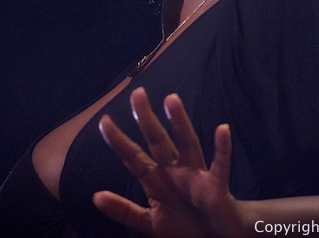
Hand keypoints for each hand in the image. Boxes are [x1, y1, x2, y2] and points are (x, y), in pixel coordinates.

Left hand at [93, 87, 247, 236]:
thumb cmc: (185, 228)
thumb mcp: (149, 222)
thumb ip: (124, 210)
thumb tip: (96, 196)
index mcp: (157, 180)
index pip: (134, 156)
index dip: (119, 141)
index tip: (104, 121)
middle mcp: (175, 172)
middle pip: (158, 141)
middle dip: (146, 119)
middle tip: (137, 94)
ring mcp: (196, 176)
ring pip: (187, 144)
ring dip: (180, 123)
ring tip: (171, 100)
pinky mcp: (216, 187)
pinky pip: (219, 166)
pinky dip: (222, 149)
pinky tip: (222, 129)